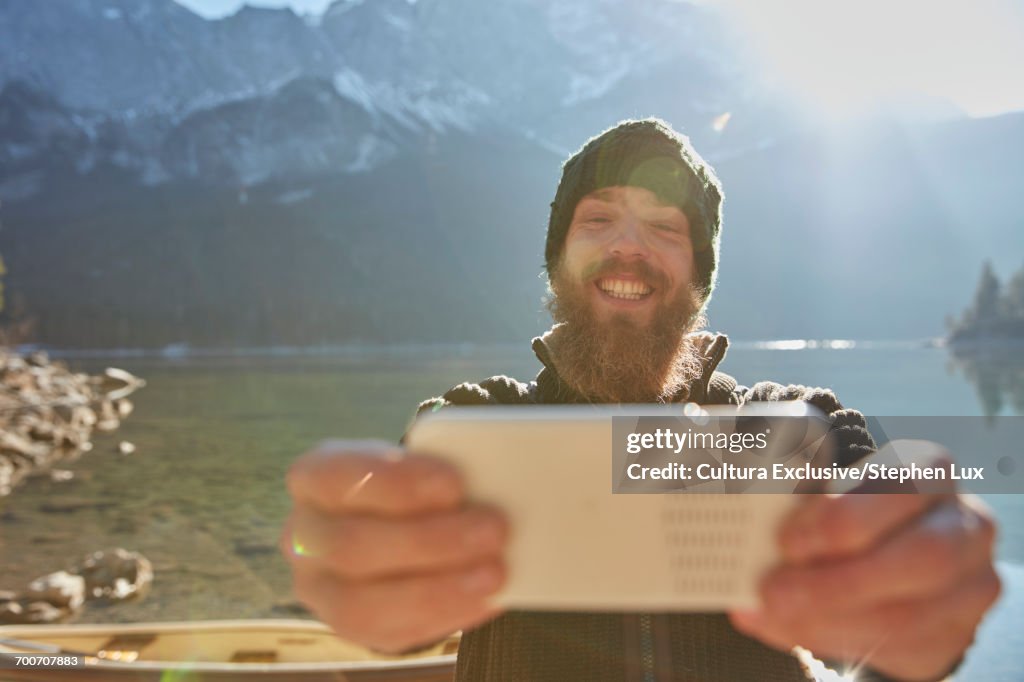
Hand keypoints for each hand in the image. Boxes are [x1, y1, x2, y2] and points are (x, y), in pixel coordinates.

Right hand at [280, 439, 507, 652]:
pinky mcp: (346, 626)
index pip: (337, 477)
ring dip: (437, 588)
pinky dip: (443, 615)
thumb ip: (441, 471)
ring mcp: (318, 587)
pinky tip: (483, 598)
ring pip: (362, 602)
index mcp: (314, 478)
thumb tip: (492, 483)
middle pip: (352, 545)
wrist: (392, 524)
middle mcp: (303, 535)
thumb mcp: (417, 464)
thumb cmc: (409, 487)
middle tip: (494, 529)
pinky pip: (388, 633)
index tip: (454, 483)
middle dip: (430, 541)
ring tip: (494, 572)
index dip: (396, 481)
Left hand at [728, 441, 1000, 680]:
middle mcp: (963, 524)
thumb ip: (794, 501)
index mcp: (929, 470)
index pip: (901, 484)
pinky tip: (795, 628)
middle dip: (839, 581)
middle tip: (774, 591)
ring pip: (909, 613)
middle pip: (921, 555)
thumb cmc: (849, 508)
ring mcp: (970, 583)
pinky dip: (835, 640)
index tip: (786, 542)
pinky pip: (900, 647)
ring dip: (829, 619)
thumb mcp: (827, 489)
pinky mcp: (955, 631)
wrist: (893, 553)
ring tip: (774, 613)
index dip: (843, 517)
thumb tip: (742, 531)